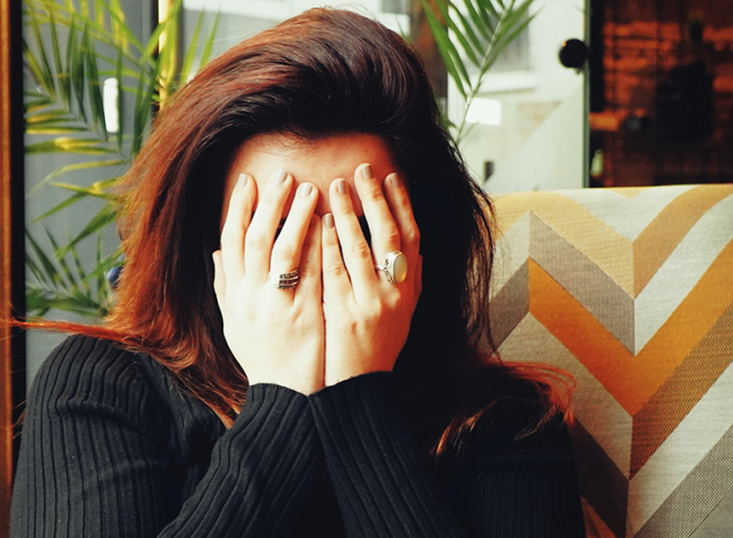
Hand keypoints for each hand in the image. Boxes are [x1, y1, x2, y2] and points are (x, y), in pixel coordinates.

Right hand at [213, 169, 324, 394]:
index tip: (248, 181)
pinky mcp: (304, 314)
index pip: (231, 241)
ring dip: (296, 215)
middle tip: (282, 174)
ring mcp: (277, 305)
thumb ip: (225, 288)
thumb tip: (217, 254)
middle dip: (268, 202)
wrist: (286, 398)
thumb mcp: (234, 324)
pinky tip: (329, 223)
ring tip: (310, 188)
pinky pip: (311, 272)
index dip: (239, 208)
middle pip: (256, 238)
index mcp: (234, 296)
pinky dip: (317, 244)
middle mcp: (250, 297)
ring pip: (284, 249)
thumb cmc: (263, 359)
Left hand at [321, 164, 421, 385]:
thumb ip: (400, 280)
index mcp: (410, 290)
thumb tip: (408, 246)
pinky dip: (330, 243)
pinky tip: (320, 222)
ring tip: (336, 185)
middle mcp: (397, 293)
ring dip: (350, 212)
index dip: (403, 204)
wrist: (359, 390)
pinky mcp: (347, 314)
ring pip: (363, 247)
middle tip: (362, 169)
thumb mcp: (398, 313)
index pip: (412, 237)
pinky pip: (336, 270)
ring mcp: (373, 303)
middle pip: (390, 235)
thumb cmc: (374, 349)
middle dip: (376, 198)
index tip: (392, 176)